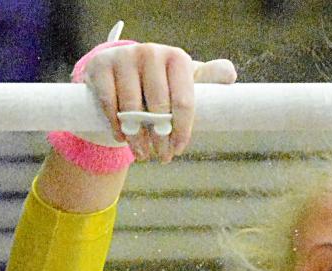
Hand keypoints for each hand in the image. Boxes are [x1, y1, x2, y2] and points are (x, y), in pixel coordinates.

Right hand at [82, 43, 236, 163]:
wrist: (122, 70)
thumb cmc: (163, 82)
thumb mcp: (186, 81)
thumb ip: (209, 78)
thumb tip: (230, 73)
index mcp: (177, 59)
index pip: (183, 101)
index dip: (182, 131)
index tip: (178, 149)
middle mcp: (151, 52)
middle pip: (158, 107)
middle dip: (161, 138)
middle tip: (162, 157)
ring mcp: (124, 58)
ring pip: (131, 108)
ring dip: (138, 137)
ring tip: (143, 154)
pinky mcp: (101, 66)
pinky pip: (108, 103)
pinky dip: (116, 125)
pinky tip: (122, 138)